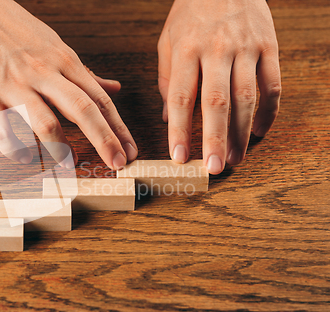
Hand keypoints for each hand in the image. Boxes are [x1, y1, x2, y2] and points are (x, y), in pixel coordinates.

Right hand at [0, 0, 137, 168]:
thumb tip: (115, 88)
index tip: (130, 150)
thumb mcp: (57, 46)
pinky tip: (26, 157)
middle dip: (104, 140)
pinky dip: (15, 149)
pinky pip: (3, 130)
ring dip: (60, 150)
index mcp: (64, 61)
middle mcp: (43, 73)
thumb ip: (85, 73)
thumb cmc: (16, 31)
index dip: (118, 128)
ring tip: (69, 165)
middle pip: (82, 110)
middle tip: (118, 163)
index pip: (99, 99)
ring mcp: (14, 84)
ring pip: (45, 123)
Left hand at [158, 0, 280, 173]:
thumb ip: (167, 78)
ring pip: (246, 98)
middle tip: (214, 168)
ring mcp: (246, 48)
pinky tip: (259, 132)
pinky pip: (272, 85)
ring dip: (242, 133)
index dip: (178, 130)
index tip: (179, 157)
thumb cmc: (191, 13)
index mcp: (186, 50)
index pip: (180, 97)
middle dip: (214, 139)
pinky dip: (269, 112)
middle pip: (216, 102)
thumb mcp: (168, 41)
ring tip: (235, 159)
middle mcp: (217, 50)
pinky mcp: (269, 47)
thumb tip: (166, 117)